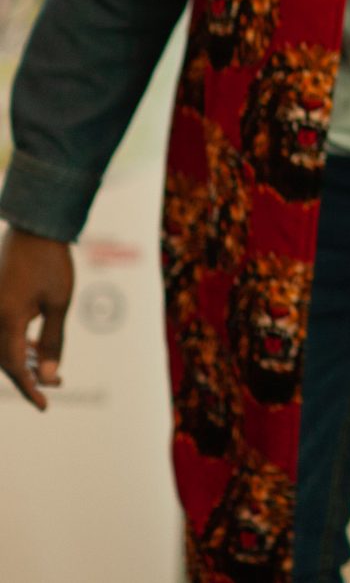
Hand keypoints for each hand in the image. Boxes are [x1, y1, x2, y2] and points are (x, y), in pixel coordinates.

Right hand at [0, 226, 74, 409]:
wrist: (34, 228)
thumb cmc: (51, 263)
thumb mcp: (59, 303)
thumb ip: (53, 340)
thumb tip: (52, 376)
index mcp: (5, 320)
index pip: (15, 367)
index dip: (30, 388)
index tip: (44, 405)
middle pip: (5, 360)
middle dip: (29, 376)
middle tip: (56, 386)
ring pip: (3, 347)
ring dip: (25, 360)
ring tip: (51, 371)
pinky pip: (3, 331)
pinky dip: (19, 343)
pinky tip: (37, 349)